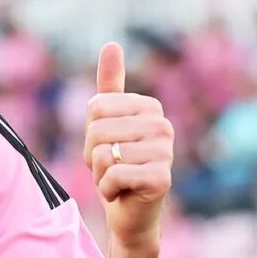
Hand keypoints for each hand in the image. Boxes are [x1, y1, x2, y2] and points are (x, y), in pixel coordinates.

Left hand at [83, 43, 173, 252]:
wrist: (129, 213)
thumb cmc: (117, 165)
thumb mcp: (107, 123)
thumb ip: (110, 85)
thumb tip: (112, 44)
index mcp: (149, 108)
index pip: (95, 107)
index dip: (90, 132)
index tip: (106, 146)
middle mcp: (163, 126)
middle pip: (97, 129)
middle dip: (93, 154)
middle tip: (110, 167)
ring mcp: (166, 152)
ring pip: (104, 153)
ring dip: (100, 173)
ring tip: (117, 179)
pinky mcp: (162, 178)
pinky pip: (114, 174)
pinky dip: (107, 189)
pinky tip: (121, 193)